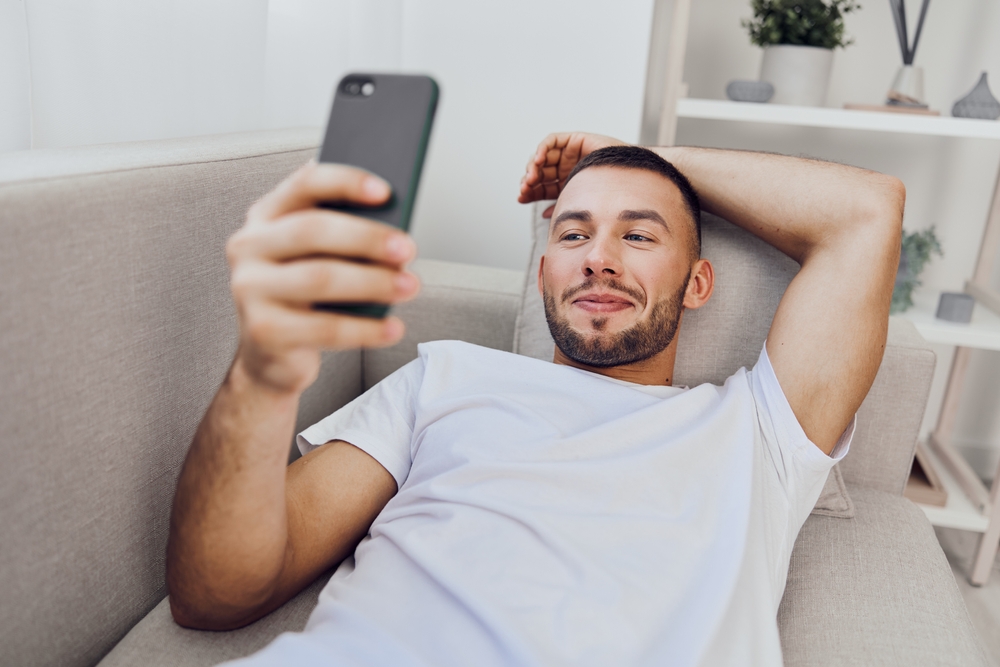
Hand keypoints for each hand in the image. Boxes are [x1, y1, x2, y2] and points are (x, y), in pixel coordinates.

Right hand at [226, 162, 419, 393]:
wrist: (270, 354)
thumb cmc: (303, 295)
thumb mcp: (316, 257)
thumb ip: (342, 235)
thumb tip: (393, 227)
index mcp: (266, 216)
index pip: (304, 185)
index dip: (345, 183)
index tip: (385, 191)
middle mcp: (250, 246)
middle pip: (312, 231)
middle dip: (366, 238)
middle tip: (407, 248)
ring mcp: (250, 289)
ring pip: (320, 278)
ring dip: (373, 282)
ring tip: (409, 286)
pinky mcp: (263, 331)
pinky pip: (324, 328)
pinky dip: (365, 329)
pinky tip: (392, 328)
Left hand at [517, 132, 625, 215]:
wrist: (631, 178)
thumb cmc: (611, 191)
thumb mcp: (579, 201)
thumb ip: (561, 205)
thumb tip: (543, 214)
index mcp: (566, 183)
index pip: (542, 186)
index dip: (530, 191)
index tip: (522, 198)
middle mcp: (566, 167)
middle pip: (540, 171)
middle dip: (530, 180)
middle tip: (526, 188)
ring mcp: (569, 153)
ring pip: (543, 157)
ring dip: (533, 166)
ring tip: (531, 177)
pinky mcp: (574, 140)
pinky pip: (552, 141)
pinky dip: (542, 149)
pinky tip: (539, 160)